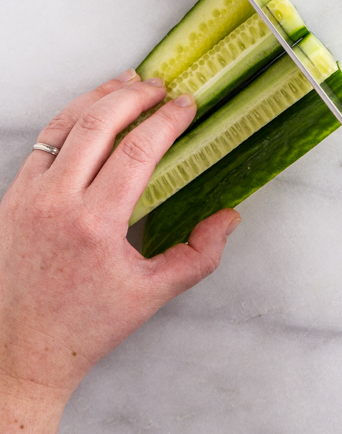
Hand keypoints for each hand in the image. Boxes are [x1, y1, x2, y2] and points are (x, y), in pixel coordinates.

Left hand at [0, 70, 240, 433]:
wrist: (21, 349)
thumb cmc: (84, 326)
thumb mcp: (152, 295)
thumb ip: (199, 255)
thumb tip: (228, 216)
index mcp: (95, 225)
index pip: (137, 150)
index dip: (167, 120)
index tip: (187, 106)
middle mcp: (57, 203)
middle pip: (99, 123)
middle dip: (135, 96)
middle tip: (162, 87)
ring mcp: (28, 196)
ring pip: (65, 124)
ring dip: (100, 97)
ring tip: (128, 83)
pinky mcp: (12, 197)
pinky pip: (44, 142)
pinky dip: (71, 119)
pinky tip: (91, 112)